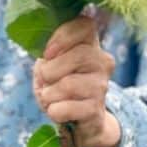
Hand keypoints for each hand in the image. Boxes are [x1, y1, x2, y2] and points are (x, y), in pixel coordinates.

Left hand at [33, 15, 121, 146]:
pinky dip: (53, 111)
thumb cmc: (61, 87)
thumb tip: (44, 63)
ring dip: (49, 94)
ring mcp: (102, 85)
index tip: (48, 53)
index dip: (64, 36)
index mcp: (90, 44)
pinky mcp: (96, 109)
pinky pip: (64, 108)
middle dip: (51, 71)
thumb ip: (47, 57)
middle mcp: (102, 61)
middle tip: (46, 80)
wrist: (80, 122)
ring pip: (68, 84)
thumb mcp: (51, 67)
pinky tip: (57, 112)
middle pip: (77, 55)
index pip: (85, 24)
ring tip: (51, 98)